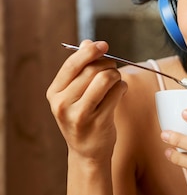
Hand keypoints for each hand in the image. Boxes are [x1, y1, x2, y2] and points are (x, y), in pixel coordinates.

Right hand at [46, 40, 126, 164]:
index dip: (90, 51)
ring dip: (116, 75)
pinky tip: (120, 92)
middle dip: (108, 65)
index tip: (103, 45)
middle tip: (112, 70)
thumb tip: (87, 42)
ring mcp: (80, 114)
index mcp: (54, 93)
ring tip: (116, 81)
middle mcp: (63, 104)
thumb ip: (80, 69)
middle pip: (92, 69)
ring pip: (106, 78)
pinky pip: (117, 92)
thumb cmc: (82, 117)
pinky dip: (123, 87)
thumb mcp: (74, 94)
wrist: (87, 152)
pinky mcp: (99, 122)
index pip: (72, 64)